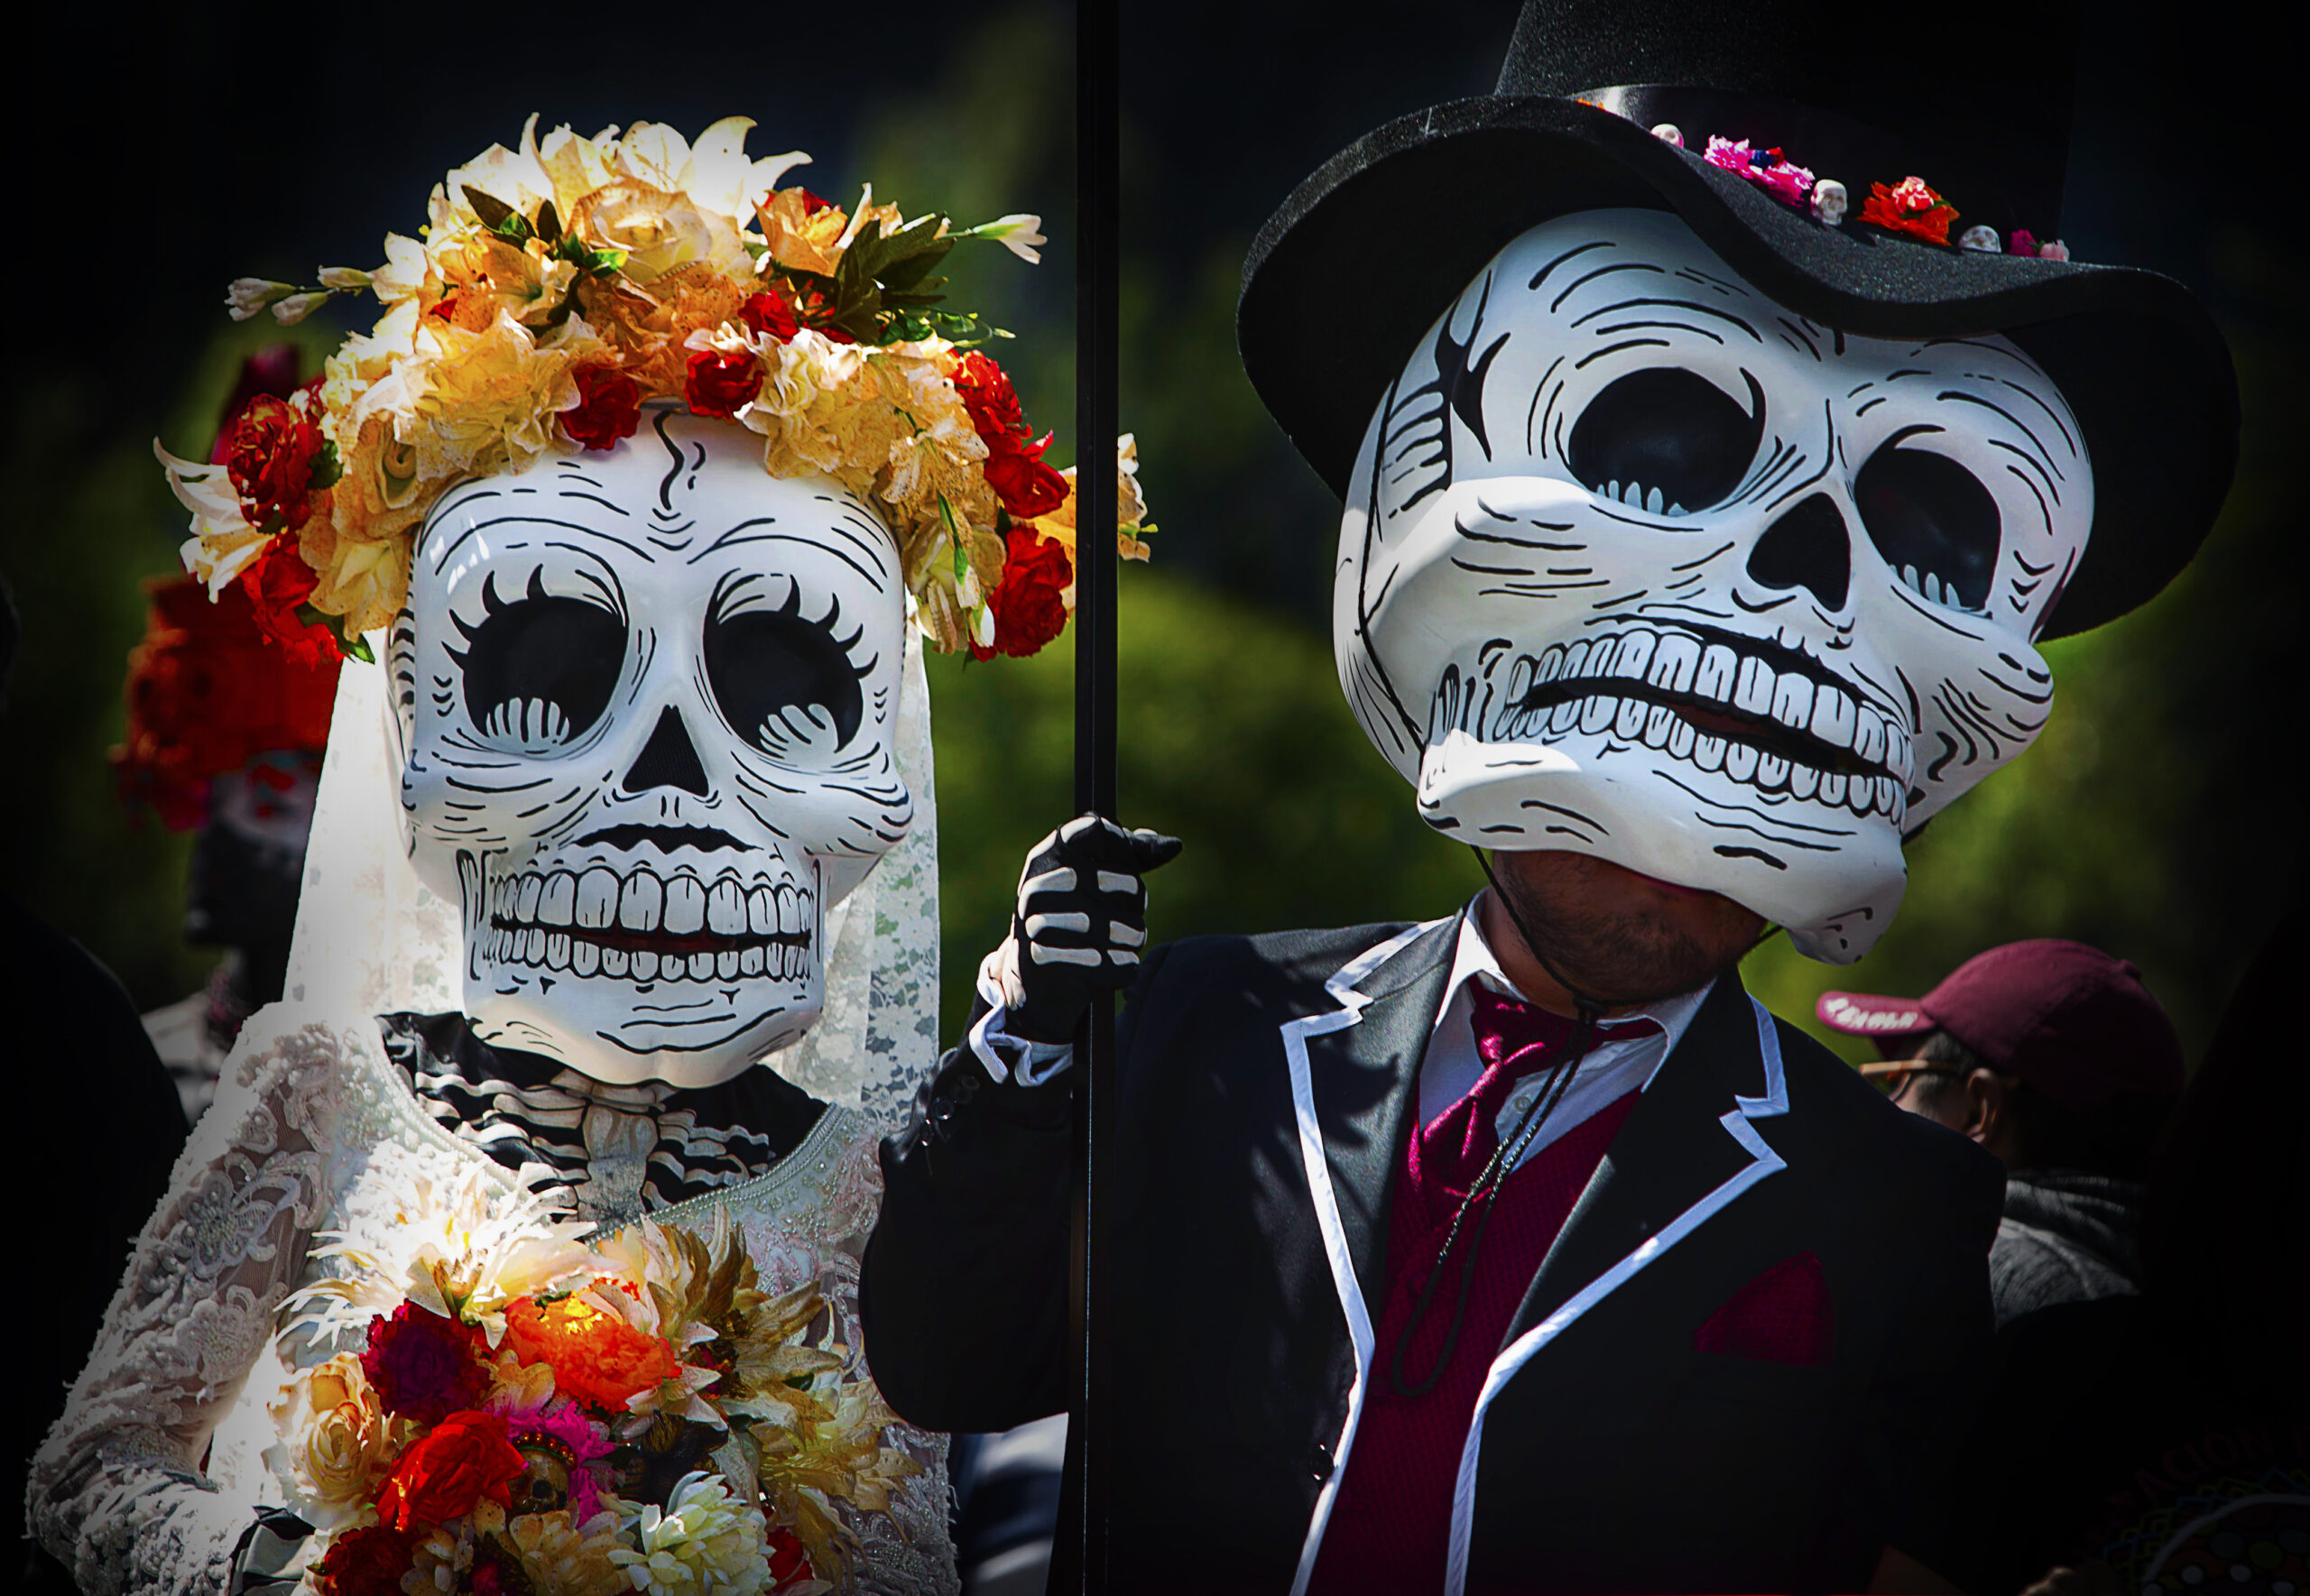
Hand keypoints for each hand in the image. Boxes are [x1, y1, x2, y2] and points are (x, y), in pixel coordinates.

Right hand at [987, 814, 1182, 1043]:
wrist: (1035, 981)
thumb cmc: (1069, 919)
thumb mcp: (1087, 881)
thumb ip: (1128, 857)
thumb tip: (1173, 845)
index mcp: (1045, 858)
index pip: (1098, 830)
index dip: (1124, 849)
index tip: (1125, 869)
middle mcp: (1038, 887)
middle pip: (1131, 885)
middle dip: (1136, 904)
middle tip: (1122, 914)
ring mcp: (1042, 928)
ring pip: (1132, 929)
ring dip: (1132, 938)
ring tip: (1113, 942)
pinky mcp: (1057, 969)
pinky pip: (1123, 965)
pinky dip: (1123, 968)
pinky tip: (1104, 966)